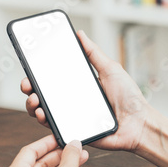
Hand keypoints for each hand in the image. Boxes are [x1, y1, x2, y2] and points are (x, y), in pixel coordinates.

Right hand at [21, 30, 150, 152]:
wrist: (139, 123)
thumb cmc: (129, 97)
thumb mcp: (110, 69)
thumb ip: (93, 53)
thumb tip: (80, 34)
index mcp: (79, 86)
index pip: (53, 79)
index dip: (38, 74)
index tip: (29, 67)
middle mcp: (73, 101)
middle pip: (43, 95)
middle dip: (29, 89)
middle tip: (27, 84)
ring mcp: (72, 117)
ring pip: (44, 112)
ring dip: (33, 105)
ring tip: (35, 99)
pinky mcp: (75, 132)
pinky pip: (55, 128)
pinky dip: (45, 121)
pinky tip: (43, 114)